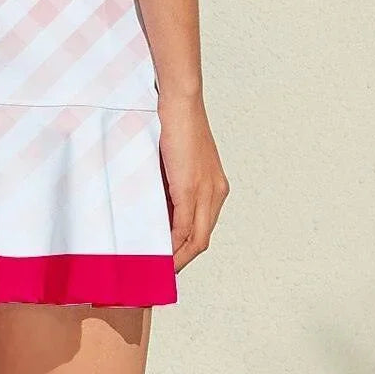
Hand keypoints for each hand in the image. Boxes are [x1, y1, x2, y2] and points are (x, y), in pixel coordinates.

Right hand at [157, 92, 229, 272]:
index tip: (169, 259)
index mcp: (214, 187)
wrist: (180, 101)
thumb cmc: (175, 124)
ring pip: (196, 239)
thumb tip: (158, 207)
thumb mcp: (177, 161)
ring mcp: (206, 192)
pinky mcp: (191, 188)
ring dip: (178, 257)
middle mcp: (216, 193)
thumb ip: (173, 185)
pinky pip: (184, 227)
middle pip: (202, 240)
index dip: (187, 248)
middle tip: (162, 271)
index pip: (203, 228)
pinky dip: (174, 244)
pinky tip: (162, 252)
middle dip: (182, 259)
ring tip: (158, 268)